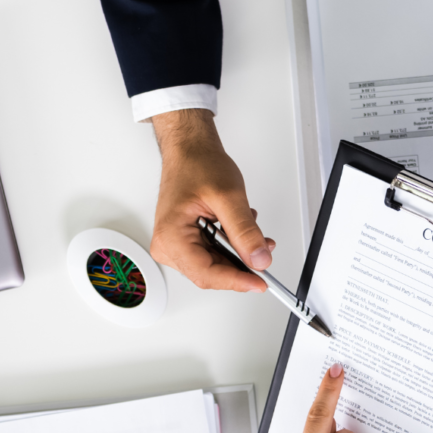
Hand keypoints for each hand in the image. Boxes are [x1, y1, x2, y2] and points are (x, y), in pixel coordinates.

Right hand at [150, 109, 275, 291]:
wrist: (189, 150)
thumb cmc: (197, 165)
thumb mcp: (228, 197)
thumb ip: (245, 232)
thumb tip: (259, 259)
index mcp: (171, 237)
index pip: (207, 274)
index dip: (237, 281)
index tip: (260, 282)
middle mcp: (168, 246)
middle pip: (211, 273)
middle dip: (240, 266)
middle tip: (264, 254)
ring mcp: (176, 245)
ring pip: (215, 266)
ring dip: (238, 254)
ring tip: (251, 230)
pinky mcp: (186, 242)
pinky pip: (213, 255)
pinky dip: (231, 247)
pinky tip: (238, 229)